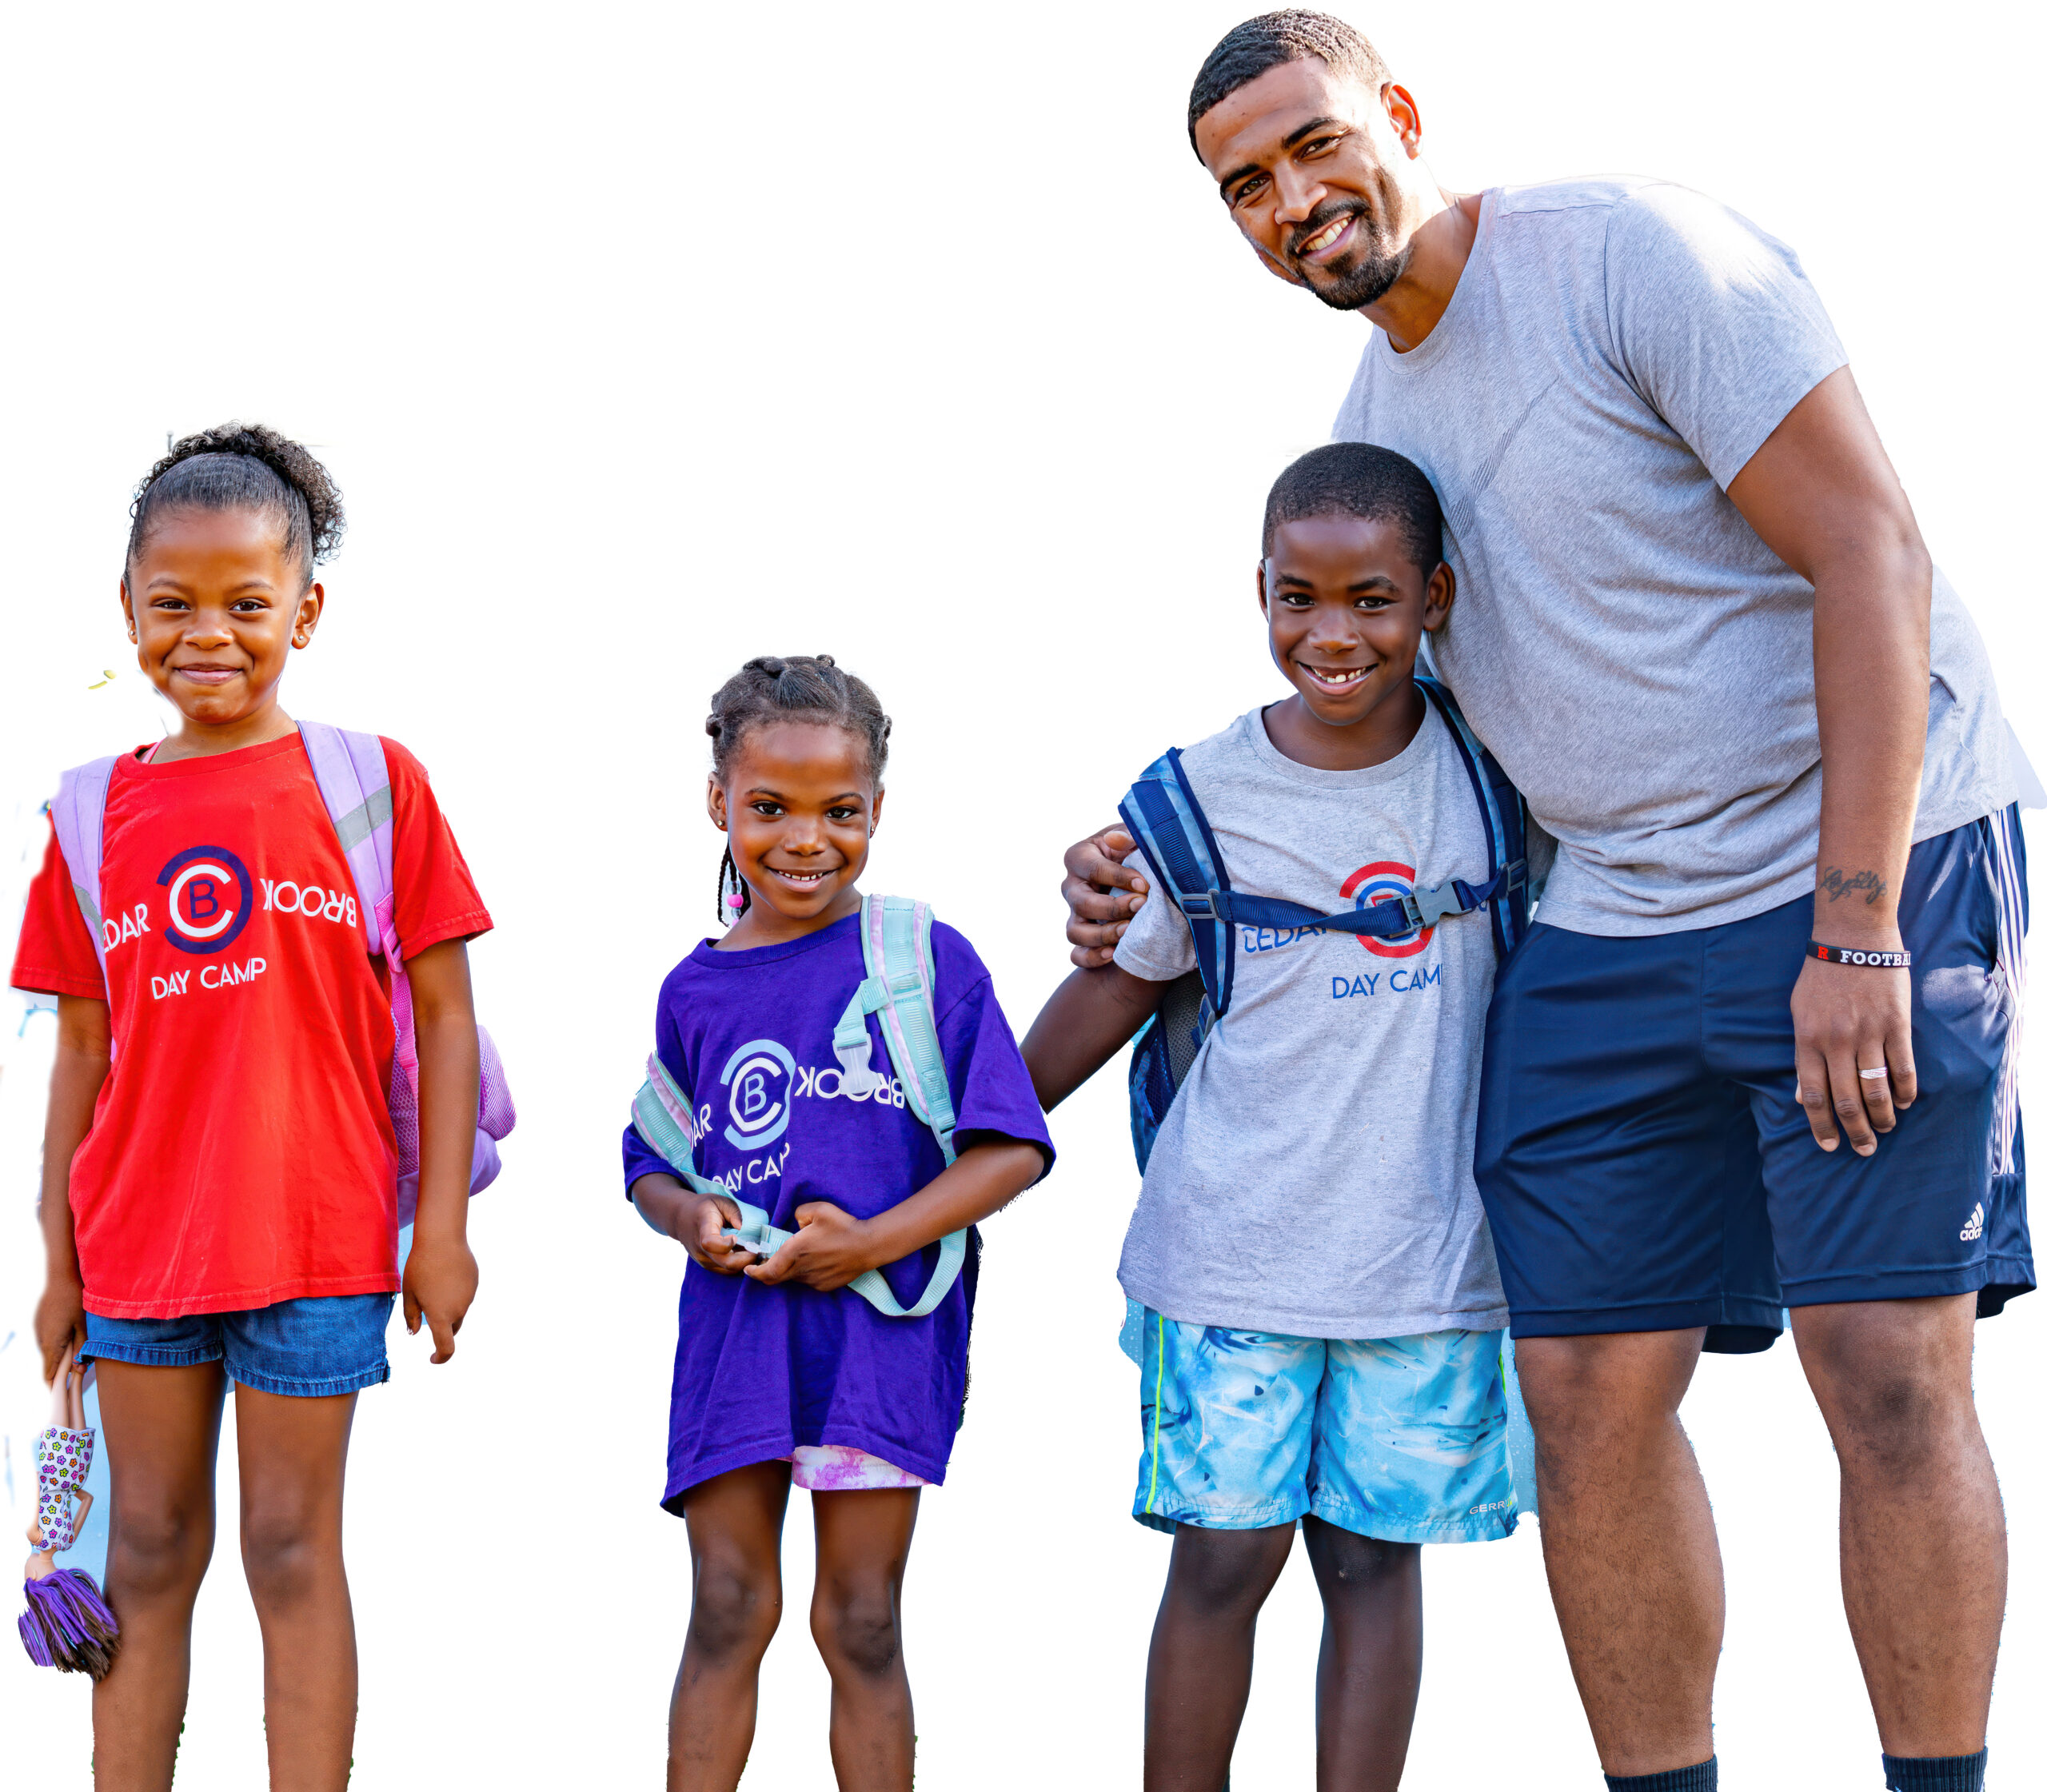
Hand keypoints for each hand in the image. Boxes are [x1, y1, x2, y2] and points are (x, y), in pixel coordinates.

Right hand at [35, 1274, 86, 1384]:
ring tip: (78, 1350)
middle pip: (50, 1363)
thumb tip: (80, 1369)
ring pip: (49, 1350)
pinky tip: (70, 1334)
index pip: (49, 1373)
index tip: (61, 1395)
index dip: (55, 1385)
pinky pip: (47, 1339)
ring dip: (61, 1354)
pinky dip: (57, 1342)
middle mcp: (41, 1340)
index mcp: (52, 1344)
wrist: (61, 1278)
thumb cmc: (76, 1301)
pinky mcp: (39, 1323)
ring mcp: (38, 1331)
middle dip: (62, 1369)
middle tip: (79, 1370)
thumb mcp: (84, 1326)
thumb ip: (81, 1348)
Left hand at [403, 1232, 478, 1363]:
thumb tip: (414, 1333)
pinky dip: (456, 1292)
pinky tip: (446, 1274)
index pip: (446, 1347)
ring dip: (448, 1306)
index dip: (440, 1357)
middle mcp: (458, 1310)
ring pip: (459, 1310)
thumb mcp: (409, 1294)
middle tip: (426, 1307)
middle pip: (452, 1328)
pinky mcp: (475, 1283)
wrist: (442, 1239)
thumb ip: (411, 1316)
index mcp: (440, 1316)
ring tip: (434, 1283)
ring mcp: (469, 1296)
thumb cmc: (420, 1267)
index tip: (433, 1358)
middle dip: (442, 1326)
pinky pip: (465, 1295)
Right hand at [682, 1191, 757, 1275]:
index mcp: (703, 1228)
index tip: (735, 1238)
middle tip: (757, 1249)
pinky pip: (725, 1270)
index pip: (710, 1243)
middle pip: (725, 1262)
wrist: (681, 1218)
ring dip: (743, 1263)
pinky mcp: (706, 1265)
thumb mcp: (720, 1201)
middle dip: (746, 1258)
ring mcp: (702, 1259)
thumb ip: (733, 1211)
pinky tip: (742, 1254)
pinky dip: (737, 1265)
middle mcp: (700, 1248)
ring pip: (727, 1269)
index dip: (725, 1244)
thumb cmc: (704, 1207)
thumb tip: (742, 1228)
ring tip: (751, 1250)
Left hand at [745, 1202, 880, 1293]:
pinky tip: (817, 1261)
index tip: (748, 1269)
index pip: (767, 1270)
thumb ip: (799, 1213)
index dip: (754, 1272)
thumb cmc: (843, 1226)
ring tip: (800, 1256)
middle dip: (765, 1273)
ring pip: (794, 1278)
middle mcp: (801, 1270)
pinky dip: (806, 1273)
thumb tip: (796, 1222)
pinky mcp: (825, 1285)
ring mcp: (814, 1280)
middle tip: (763, 1264)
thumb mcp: (819, 1209)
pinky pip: (809, 1280)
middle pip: (775, 1279)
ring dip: (789, 1270)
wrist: (868, 1246)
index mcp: (795, 1251)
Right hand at [1063, 826, 1148, 967]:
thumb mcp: (1133, 835)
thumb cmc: (1135, 848)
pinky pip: (1077, 955)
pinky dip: (1091, 958)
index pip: (1093, 869)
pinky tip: (1114, 954)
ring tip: (1128, 932)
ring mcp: (1075, 913)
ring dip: (1102, 936)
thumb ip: (1127, 834)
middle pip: (1081, 903)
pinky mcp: (1083, 935)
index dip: (1119, 878)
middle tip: (1141, 905)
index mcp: (1079, 857)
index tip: (1145, 884)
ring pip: (1075, 932)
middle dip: (1112, 907)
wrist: (1140, 872)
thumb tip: (1116, 840)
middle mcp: (1072, 886)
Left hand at [1790, 954, 1916, 1155]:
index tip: (1829, 1146)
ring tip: (1885, 1129)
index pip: (1812, 1096)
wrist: (1853, 938)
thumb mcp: (1798, 1013)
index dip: (1821, 1126)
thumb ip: (1803, 1054)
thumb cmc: (1820, 976)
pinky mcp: (1896, 1024)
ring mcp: (1868, 1033)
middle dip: (1855, 1132)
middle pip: (1846, 1101)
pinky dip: (1905, 1091)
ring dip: (1883, 1116)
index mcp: (1807, 1040)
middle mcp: (1836, 1042)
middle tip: (1863, 1149)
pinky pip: (1903, 1067)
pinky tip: (1905, 1103)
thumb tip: (1801, 1096)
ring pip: (1876, 1090)